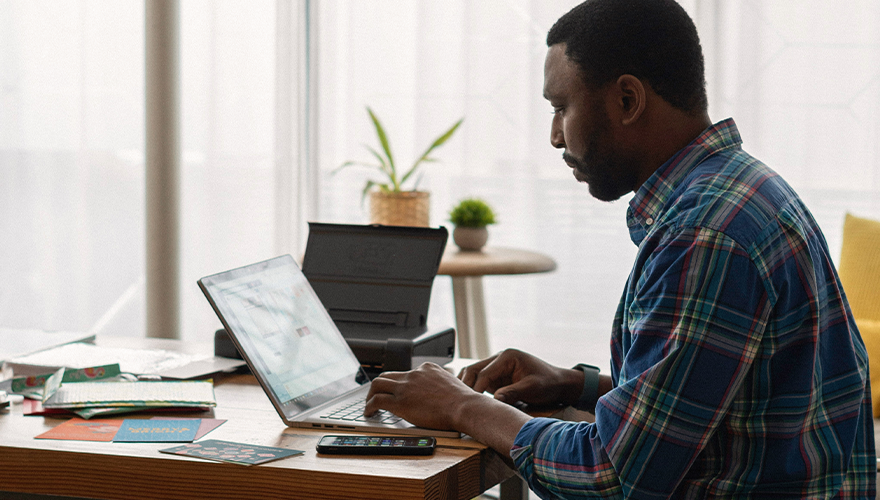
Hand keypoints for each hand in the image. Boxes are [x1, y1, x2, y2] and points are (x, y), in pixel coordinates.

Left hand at [364, 362, 482, 430]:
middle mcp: (414, 374)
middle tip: (375, 396)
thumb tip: (437, 394)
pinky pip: (377, 400)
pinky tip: (369, 413)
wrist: (464, 407)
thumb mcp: (451, 383)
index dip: (398, 384)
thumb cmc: (463, 401)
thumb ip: (439, 384)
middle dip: (379, 386)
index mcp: (426, 368)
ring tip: (369, 405)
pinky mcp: (400, 402)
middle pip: (387, 375)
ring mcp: (406, 387)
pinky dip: (369, 406)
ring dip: (370, 395)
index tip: (395, 391)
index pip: (405, 373)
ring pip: (377, 384)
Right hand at [458, 348, 581, 406]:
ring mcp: (496, 368)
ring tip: (460, 402)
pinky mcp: (496, 377)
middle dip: (465, 385)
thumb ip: (513, 392)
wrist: (558, 383)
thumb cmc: (548, 383)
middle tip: (460, 403)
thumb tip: (496, 399)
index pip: (484, 373)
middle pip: (473, 370)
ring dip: (466, 386)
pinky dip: (472, 389)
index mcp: (507, 357)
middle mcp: (499, 359)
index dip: (476, 388)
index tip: (472, 404)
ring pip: (473, 374)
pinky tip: (468, 401)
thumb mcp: (532, 388)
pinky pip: (479, 381)